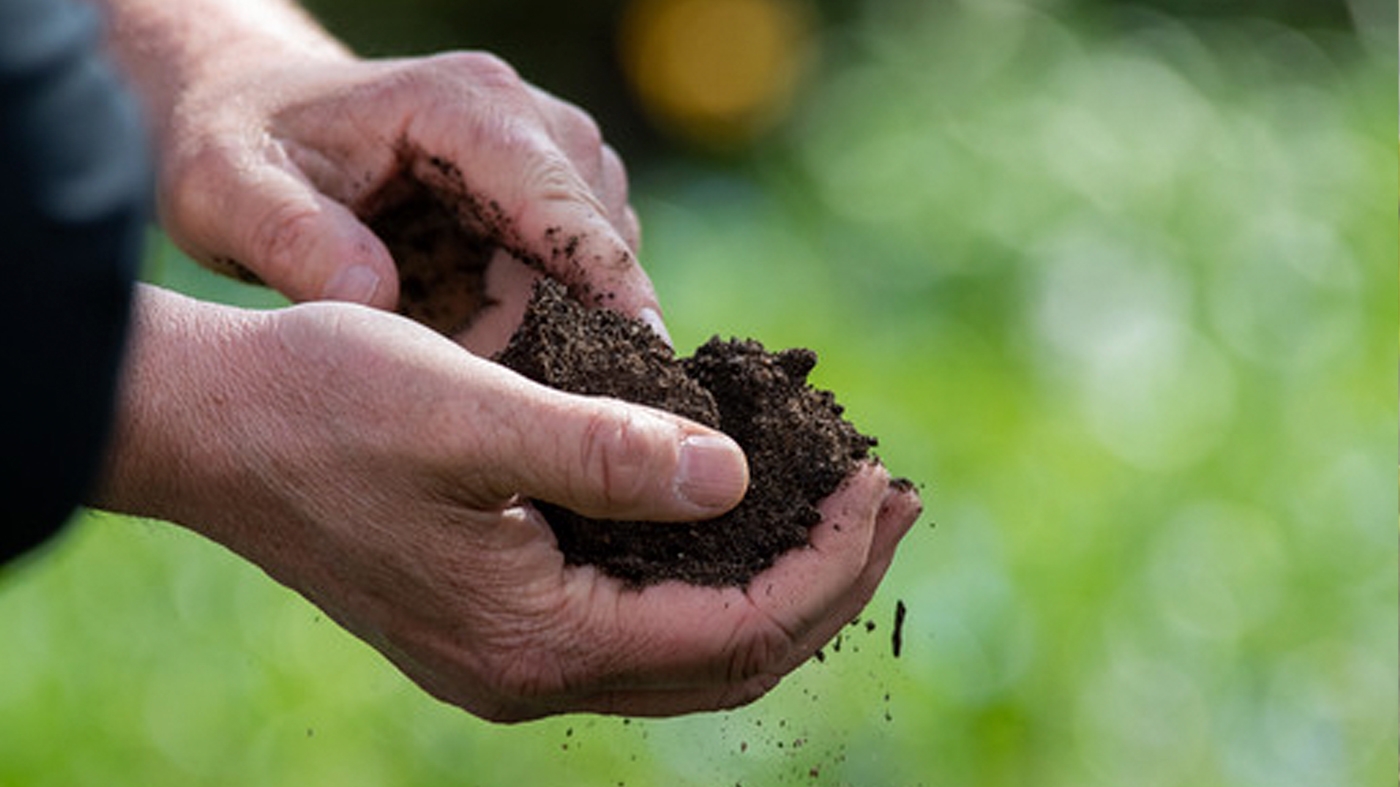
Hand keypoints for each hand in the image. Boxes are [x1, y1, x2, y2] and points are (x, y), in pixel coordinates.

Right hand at [96, 287, 919, 719]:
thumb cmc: (323, 404)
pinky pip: (640, 620)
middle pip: (725, 658)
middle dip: (826, 580)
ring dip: (776, 579)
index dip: (827, 565)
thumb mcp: (467, 413)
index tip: (885, 483)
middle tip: (894, 496)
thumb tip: (733, 481)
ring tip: (843, 506)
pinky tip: (735, 511)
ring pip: (687, 647)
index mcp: (533, 639)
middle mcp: (529, 670)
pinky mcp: (499, 617)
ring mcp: (512, 654)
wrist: (210, 427)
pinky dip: (709, 573)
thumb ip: (602, 453)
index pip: (732, 633)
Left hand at [103, 0, 656, 332]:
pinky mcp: (543, 191)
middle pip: (598, 236)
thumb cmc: (238, 145)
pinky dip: (550, 317)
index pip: (563, 204)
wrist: (250, 113)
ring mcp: (543, 152)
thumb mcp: (225, 190)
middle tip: (534, 411)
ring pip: (598, 257)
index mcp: (464, 106)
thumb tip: (369, 296)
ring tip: (496, 383)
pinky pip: (576, 266)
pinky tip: (495, 355)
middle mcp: (524, 117)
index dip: (608, 286)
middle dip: (582, 325)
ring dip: (562, 325)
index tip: (643, 362)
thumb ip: (287, 238)